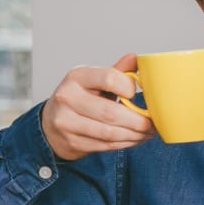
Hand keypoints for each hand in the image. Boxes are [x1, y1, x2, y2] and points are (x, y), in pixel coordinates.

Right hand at [40, 54, 155, 161]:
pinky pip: (105, 145)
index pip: (109, 78)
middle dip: (137, 121)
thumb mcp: (93, 80)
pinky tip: (133, 139)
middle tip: (152, 123)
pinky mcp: (71, 141)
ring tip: (146, 133)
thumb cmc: (78, 98)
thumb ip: (115, 72)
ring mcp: (66, 122)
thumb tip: (136, 59)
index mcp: (77, 77)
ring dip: (134, 135)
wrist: (51, 122)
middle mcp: (68, 97)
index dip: (129, 87)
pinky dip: (124, 144)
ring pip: (109, 132)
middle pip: (111, 112)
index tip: (137, 94)